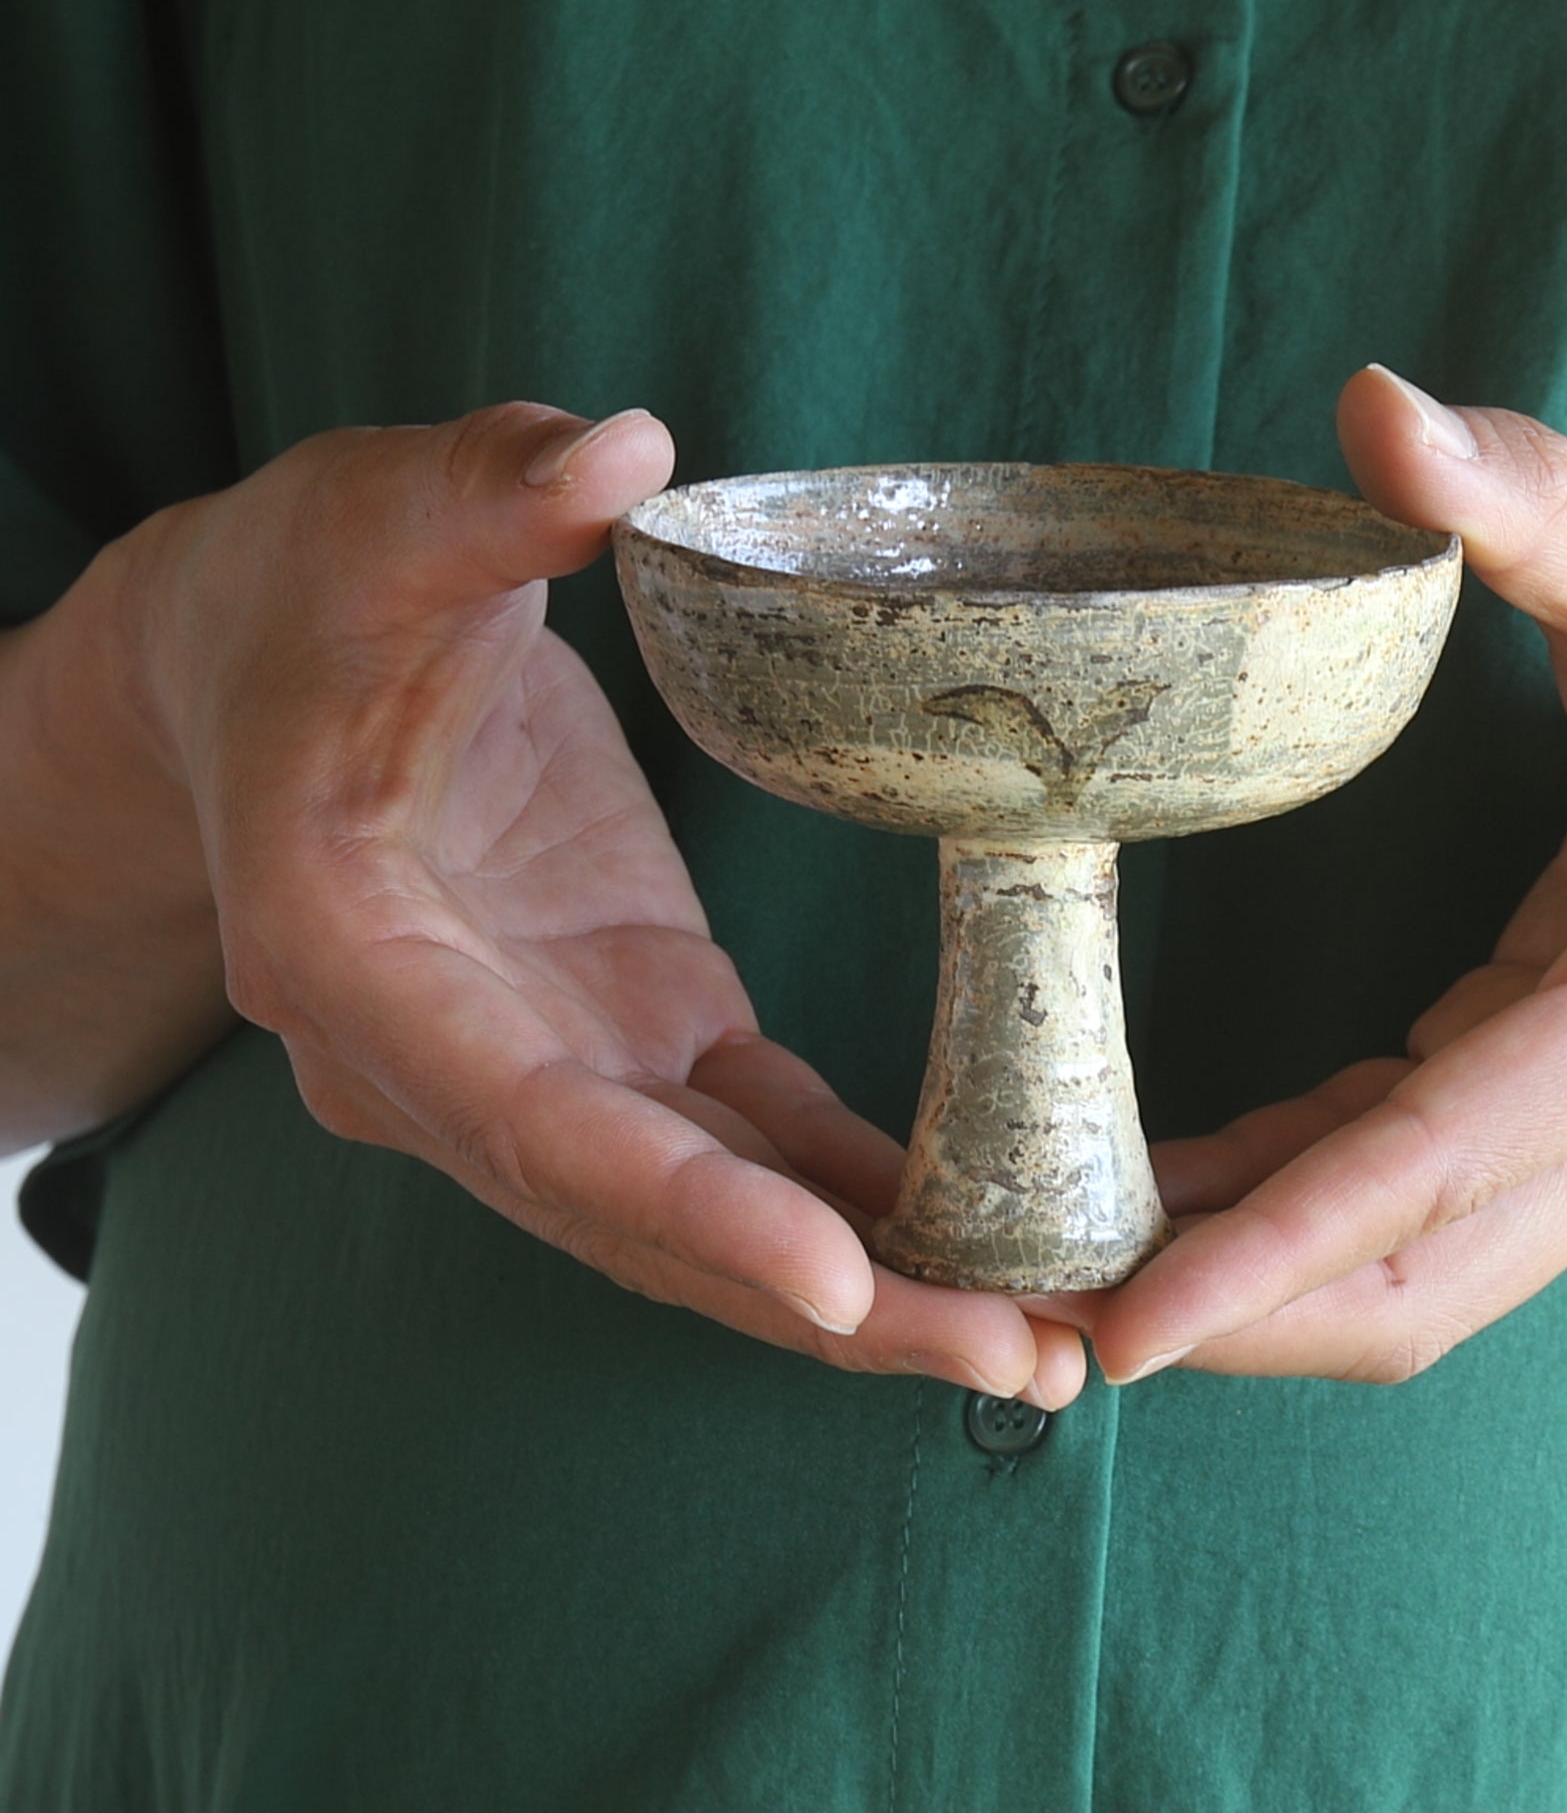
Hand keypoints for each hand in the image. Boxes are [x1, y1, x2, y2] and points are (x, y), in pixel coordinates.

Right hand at [129, 403, 1084, 1404]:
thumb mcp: (371, 523)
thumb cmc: (300, 600)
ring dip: (878, 1284)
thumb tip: (619, 448)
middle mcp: (457, 1059)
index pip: (534, 1124)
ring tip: (1050, 1338)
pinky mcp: (636, 1024)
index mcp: (363, 966)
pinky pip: (757, 1133)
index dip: (684, 1213)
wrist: (270, 663)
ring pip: (716, 1209)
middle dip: (832, 1306)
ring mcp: (556, 1056)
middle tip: (1026, 1364)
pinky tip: (994, 1228)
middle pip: (650, 1223)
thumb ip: (481, 497)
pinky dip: (868, 1190)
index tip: (837, 1283)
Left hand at [1084, 364, 1566, 1385]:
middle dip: (1239, 1307)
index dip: (1270, 1251)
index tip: (1129, 1322)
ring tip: (1080, 1245)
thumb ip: (1528, 502)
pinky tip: (1194, 1169)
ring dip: (1262, 1269)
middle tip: (1048, 1307)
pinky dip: (1313, 1193)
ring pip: (1429, 1258)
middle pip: (1422, 1275)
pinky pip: (1437, 1177)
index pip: (1435, 1163)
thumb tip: (1372, 407)